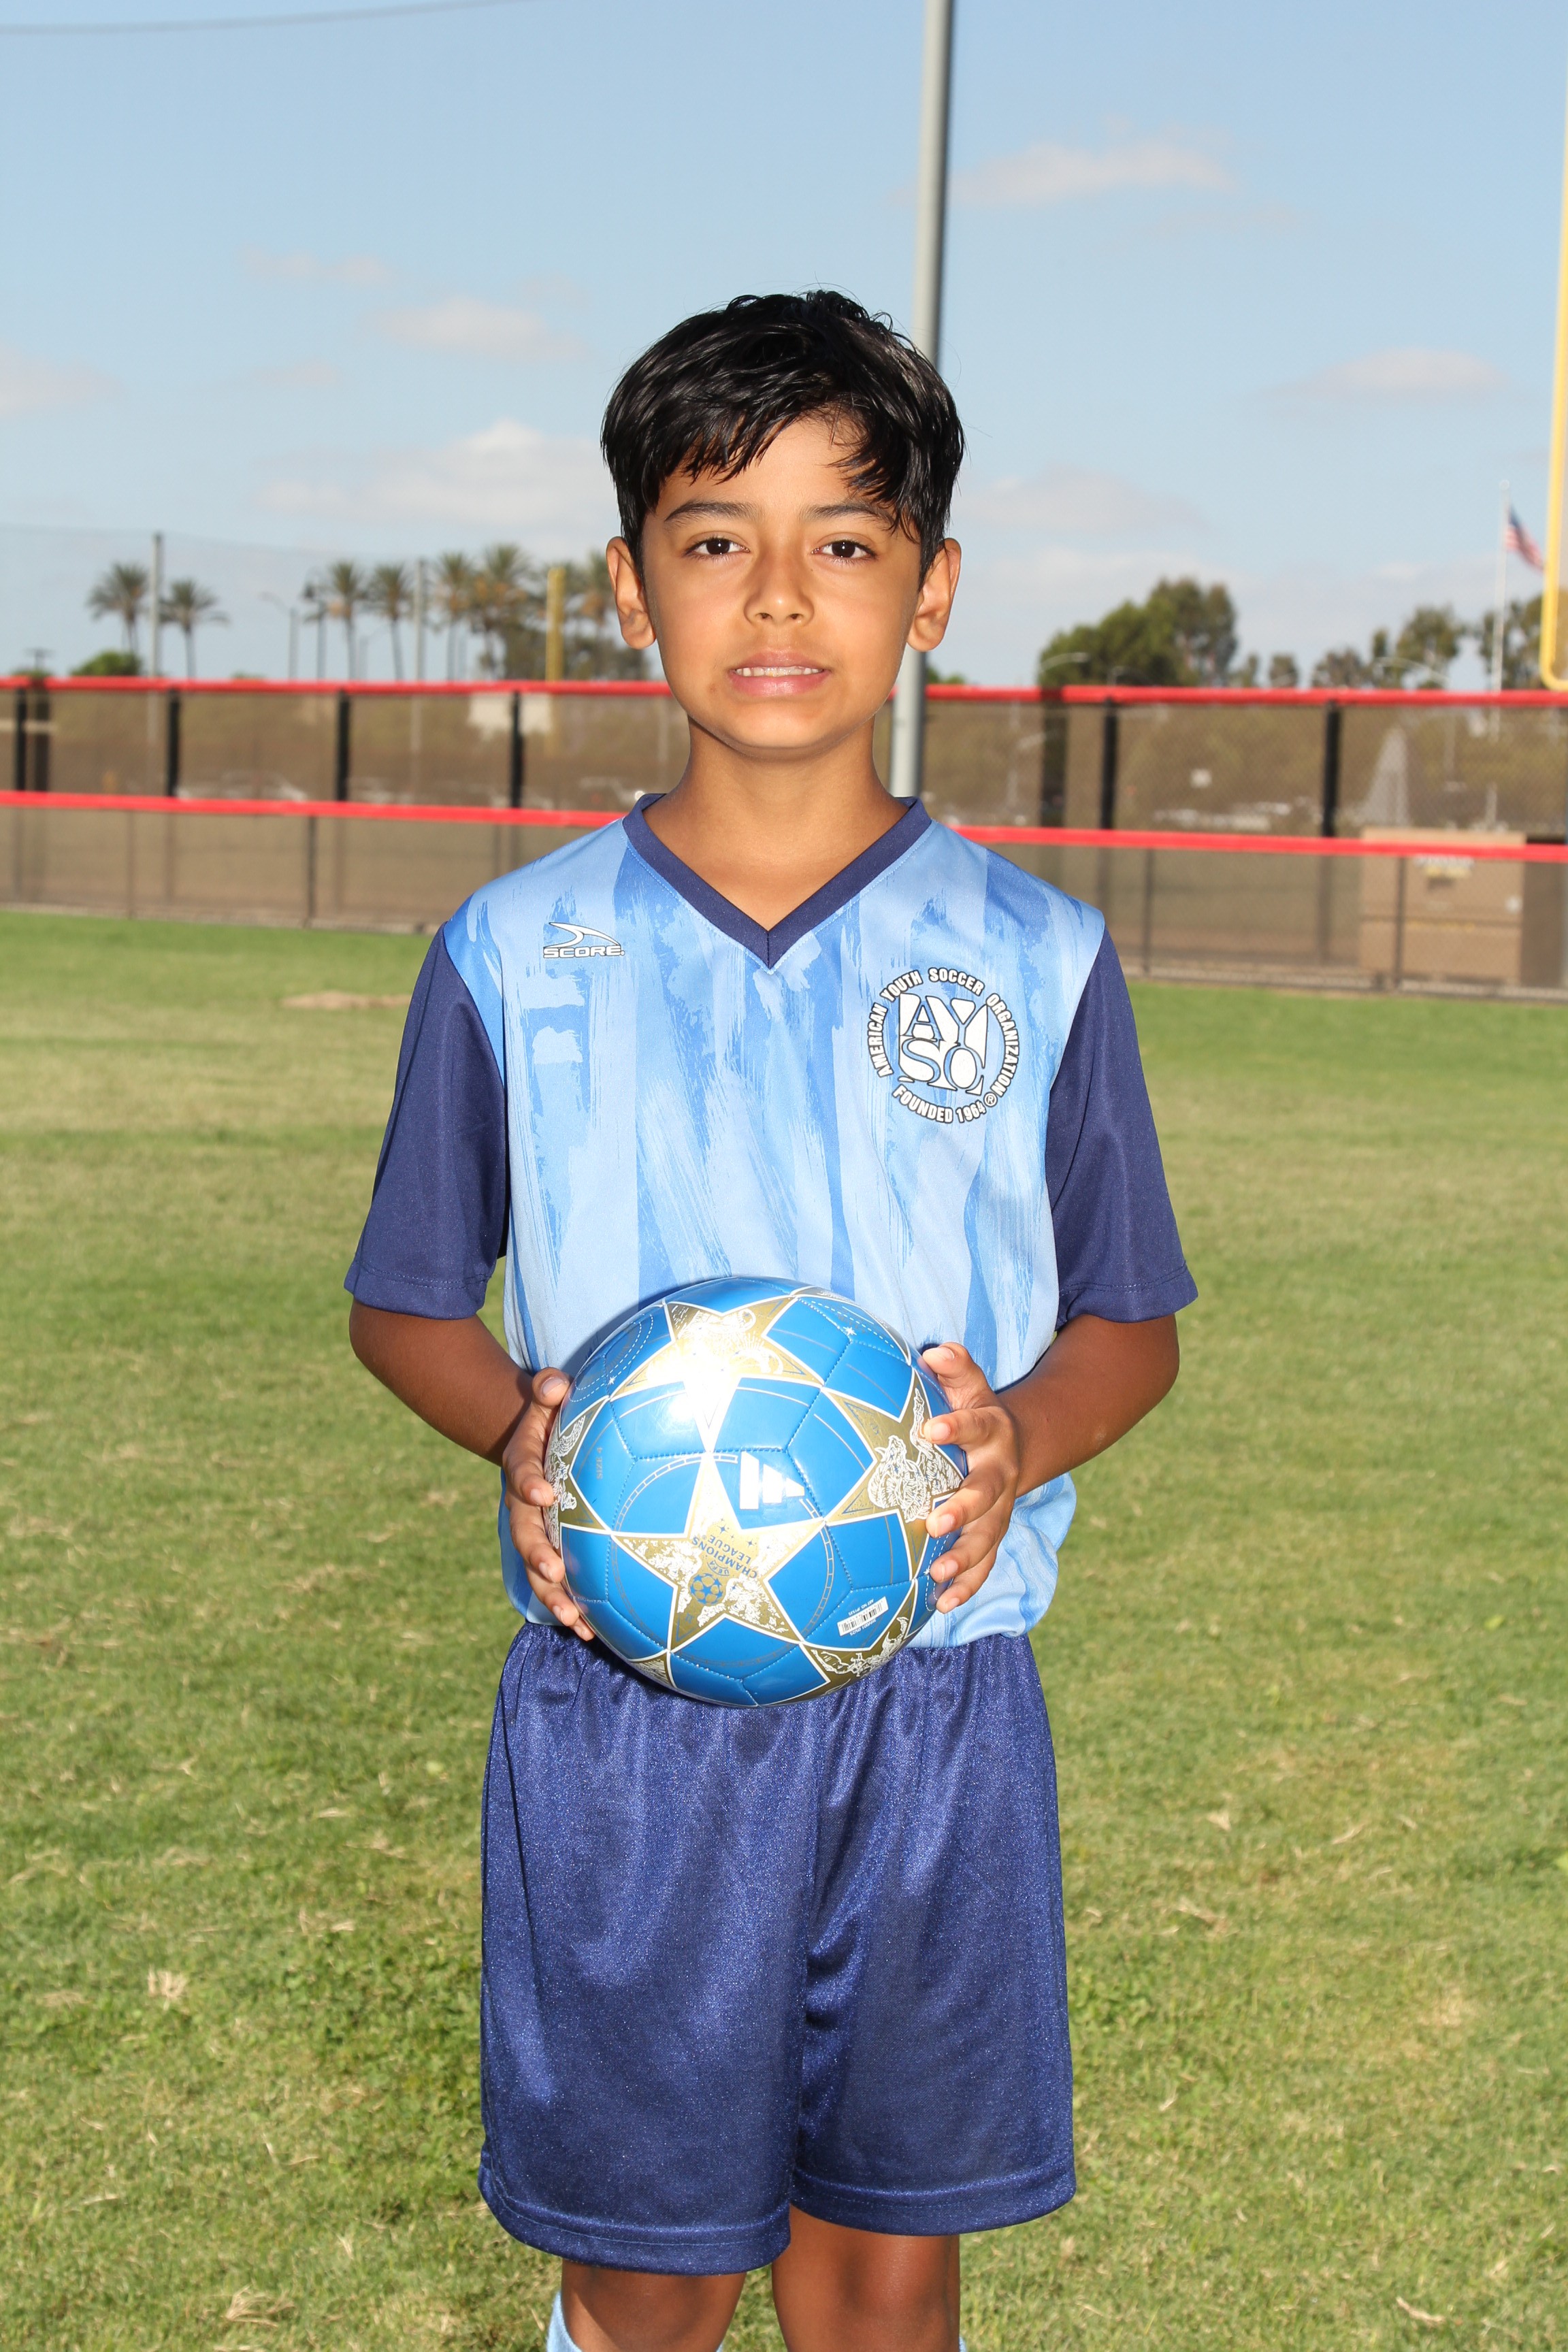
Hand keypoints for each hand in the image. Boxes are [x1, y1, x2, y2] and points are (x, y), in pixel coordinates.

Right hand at [501, 1369, 594, 1640]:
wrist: (540, 1443)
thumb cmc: (553, 1419)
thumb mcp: (547, 1398)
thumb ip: (548, 1390)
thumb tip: (553, 1382)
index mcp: (523, 1464)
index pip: (521, 1473)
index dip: (529, 1484)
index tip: (544, 1493)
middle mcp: (523, 1504)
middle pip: (524, 1533)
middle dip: (538, 1554)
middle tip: (554, 1571)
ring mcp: (535, 1531)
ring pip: (536, 1568)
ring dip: (553, 1595)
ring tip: (574, 1620)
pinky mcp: (551, 1549)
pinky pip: (556, 1582)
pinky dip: (569, 1605)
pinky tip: (590, 1631)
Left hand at [919, 1343, 1021, 1612]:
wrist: (1018, 1448)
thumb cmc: (977, 1415)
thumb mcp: (972, 1388)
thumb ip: (957, 1369)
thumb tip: (935, 1350)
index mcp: (993, 1432)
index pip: (976, 1424)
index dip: (956, 1426)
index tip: (930, 1430)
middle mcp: (1001, 1473)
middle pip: (986, 1492)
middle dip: (963, 1508)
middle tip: (934, 1521)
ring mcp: (1000, 1510)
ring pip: (987, 1536)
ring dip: (965, 1557)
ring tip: (939, 1574)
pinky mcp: (993, 1536)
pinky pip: (984, 1564)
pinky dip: (967, 1585)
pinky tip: (943, 1603)